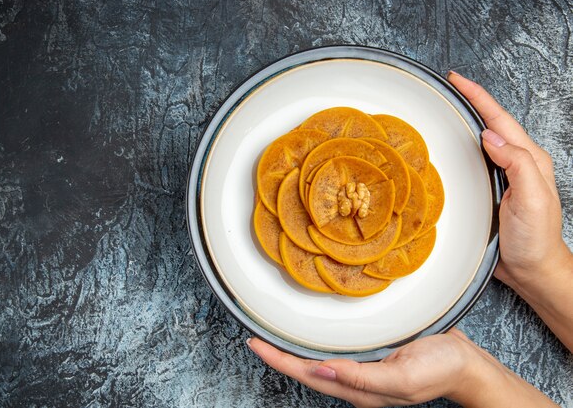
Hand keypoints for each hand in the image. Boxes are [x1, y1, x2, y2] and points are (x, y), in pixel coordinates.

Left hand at [247, 329, 557, 406]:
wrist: (467, 365)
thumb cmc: (441, 370)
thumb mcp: (404, 376)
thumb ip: (363, 379)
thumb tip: (321, 371)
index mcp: (360, 390)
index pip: (309, 374)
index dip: (280, 360)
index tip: (256, 345)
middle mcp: (356, 381)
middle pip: (308, 369)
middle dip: (280, 356)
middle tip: (256, 338)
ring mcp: (363, 369)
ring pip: (319, 361)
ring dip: (295, 350)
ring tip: (274, 335)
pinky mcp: (372, 355)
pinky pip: (336, 351)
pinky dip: (317, 342)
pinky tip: (311, 334)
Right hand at [448, 71, 572, 350]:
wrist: (531, 268)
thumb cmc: (534, 238)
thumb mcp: (532, 199)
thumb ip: (517, 164)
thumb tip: (491, 135)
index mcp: (528, 159)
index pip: (499, 119)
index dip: (478, 97)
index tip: (458, 80)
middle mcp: (515, 163)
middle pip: (491, 123)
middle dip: (470, 101)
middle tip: (448, 88)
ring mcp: (502, 176)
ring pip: (481, 140)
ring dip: (465, 122)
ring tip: (445, 110)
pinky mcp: (489, 190)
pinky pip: (474, 160)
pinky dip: (461, 147)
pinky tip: (450, 148)